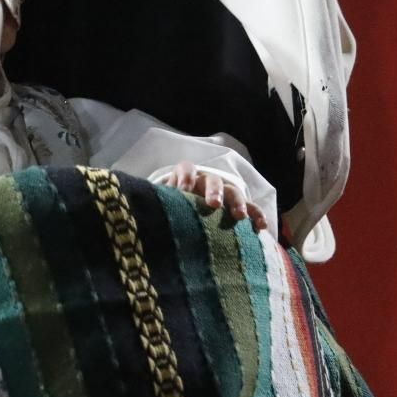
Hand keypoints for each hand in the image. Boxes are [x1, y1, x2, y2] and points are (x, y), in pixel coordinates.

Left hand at [152, 162, 269, 231]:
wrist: (186, 210)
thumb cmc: (170, 206)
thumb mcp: (161, 203)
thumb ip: (156, 203)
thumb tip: (137, 215)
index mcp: (186, 177)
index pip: (186, 169)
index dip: (184, 177)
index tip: (183, 190)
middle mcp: (207, 181)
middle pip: (212, 180)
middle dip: (213, 191)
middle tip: (213, 205)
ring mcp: (224, 192)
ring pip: (233, 192)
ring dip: (237, 202)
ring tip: (238, 217)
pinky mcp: (238, 206)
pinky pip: (251, 208)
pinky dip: (256, 215)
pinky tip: (260, 227)